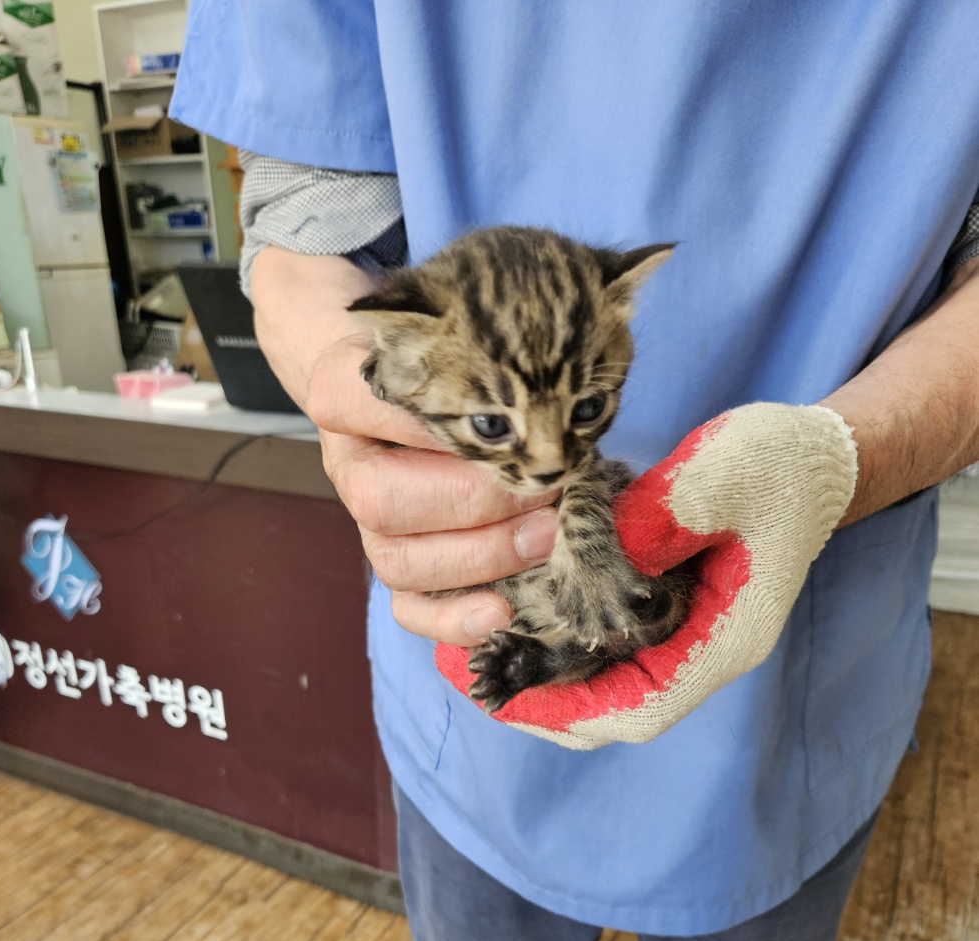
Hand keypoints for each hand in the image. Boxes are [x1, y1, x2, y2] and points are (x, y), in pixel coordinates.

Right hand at [250, 246, 558, 643]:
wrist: (406, 368)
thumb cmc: (458, 340)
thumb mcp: (474, 307)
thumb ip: (525, 304)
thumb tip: (649, 267)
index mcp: (347, 385)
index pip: (363, 400)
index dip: (433, 418)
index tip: (503, 415)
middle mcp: (347, 458)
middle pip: (382, 499)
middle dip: (473, 500)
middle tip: (543, 486)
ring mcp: (367, 517)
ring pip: (395, 557)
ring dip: (478, 556)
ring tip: (544, 538)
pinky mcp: (395, 558)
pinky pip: (406, 605)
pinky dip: (451, 619)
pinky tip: (500, 614)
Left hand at [437, 402, 858, 747]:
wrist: (817, 459)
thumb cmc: (780, 464)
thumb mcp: (725, 471)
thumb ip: (665, 513)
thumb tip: (597, 547)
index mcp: (724, 639)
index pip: (641, 707)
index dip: (569, 711)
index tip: (506, 697)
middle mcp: (701, 652)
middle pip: (611, 708)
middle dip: (538, 699)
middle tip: (467, 672)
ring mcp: (685, 637)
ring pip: (604, 681)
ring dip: (542, 673)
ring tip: (475, 650)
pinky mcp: (668, 613)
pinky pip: (606, 647)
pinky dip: (559, 640)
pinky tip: (516, 615)